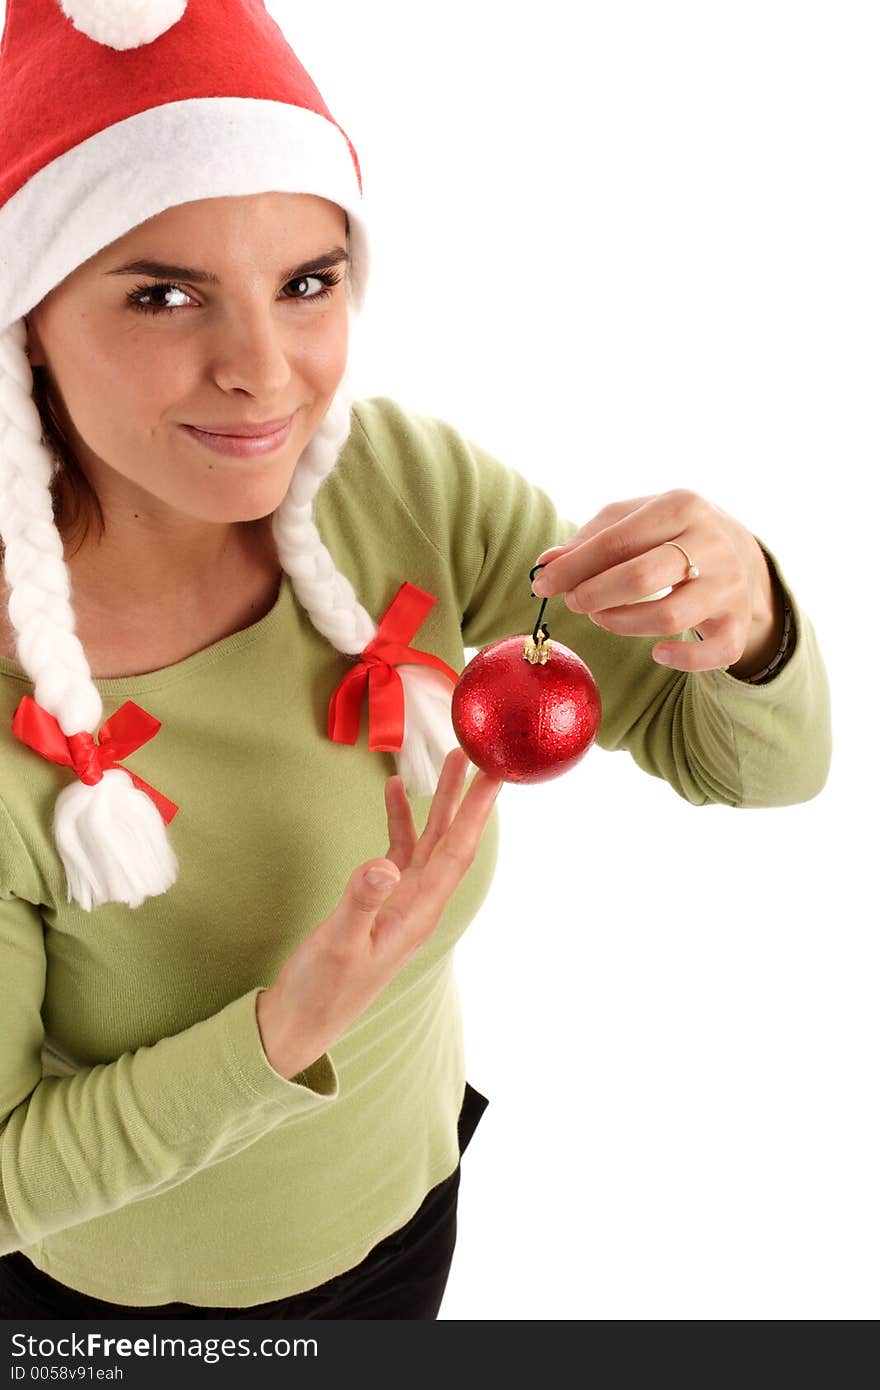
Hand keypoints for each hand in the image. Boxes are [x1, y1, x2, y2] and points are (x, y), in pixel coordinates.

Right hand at [257, 749, 502, 1077]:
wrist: (302, 1020)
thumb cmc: (322, 989)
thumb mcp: (339, 943)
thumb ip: (360, 902)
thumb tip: (383, 863)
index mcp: (418, 913)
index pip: (456, 851)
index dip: (477, 811)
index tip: (496, 774)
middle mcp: (419, 904)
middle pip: (452, 840)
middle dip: (468, 796)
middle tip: (480, 753)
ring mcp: (402, 902)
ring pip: (429, 842)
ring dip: (440, 803)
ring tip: (451, 761)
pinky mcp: (381, 901)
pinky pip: (399, 851)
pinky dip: (401, 820)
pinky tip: (395, 793)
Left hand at [532, 488, 783, 674]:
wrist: (742, 551)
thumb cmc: (670, 533)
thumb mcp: (635, 519)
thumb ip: (590, 538)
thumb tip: (546, 563)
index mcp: (681, 506)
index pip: (616, 541)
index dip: (572, 567)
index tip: (541, 584)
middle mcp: (712, 542)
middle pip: (640, 578)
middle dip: (594, 595)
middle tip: (574, 602)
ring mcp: (729, 585)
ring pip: (668, 617)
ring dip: (622, 623)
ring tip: (602, 616)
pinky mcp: (738, 623)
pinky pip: (713, 653)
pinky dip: (681, 659)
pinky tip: (656, 652)